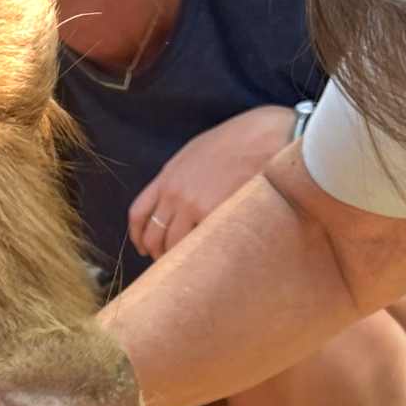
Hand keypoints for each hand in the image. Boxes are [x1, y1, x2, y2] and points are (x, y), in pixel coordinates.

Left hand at [128, 105, 297, 260]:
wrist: (266, 135)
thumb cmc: (240, 140)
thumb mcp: (198, 152)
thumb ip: (182, 178)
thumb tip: (178, 202)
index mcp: (168, 177)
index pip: (139, 214)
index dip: (139, 236)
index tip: (144, 248)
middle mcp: (174, 193)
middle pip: (154, 235)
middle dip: (158, 253)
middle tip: (169, 267)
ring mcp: (192, 205)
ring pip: (174, 245)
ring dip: (179, 261)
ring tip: (190, 271)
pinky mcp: (214, 215)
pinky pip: (198, 244)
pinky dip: (200, 257)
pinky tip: (207, 263)